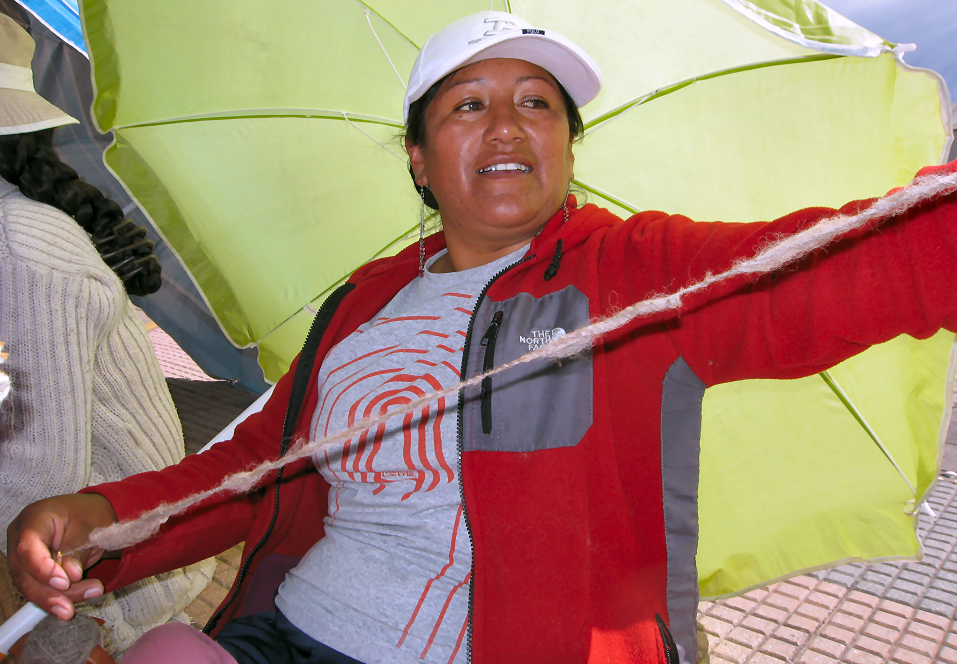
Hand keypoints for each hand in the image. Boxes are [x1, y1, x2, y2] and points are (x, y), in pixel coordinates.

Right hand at [6, 494, 117, 618]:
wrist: (90, 515)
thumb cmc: (89, 514)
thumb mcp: (89, 528)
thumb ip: (77, 551)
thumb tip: (71, 576)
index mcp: (34, 519)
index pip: (28, 549)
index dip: (43, 570)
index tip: (64, 583)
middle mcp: (20, 538)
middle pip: (25, 573)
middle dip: (49, 594)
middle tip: (69, 608)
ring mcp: (22, 556)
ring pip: (30, 586)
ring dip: (54, 599)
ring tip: (76, 607)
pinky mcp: (30, 570)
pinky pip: (38, 588)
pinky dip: (55, 598)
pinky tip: (69, 606)